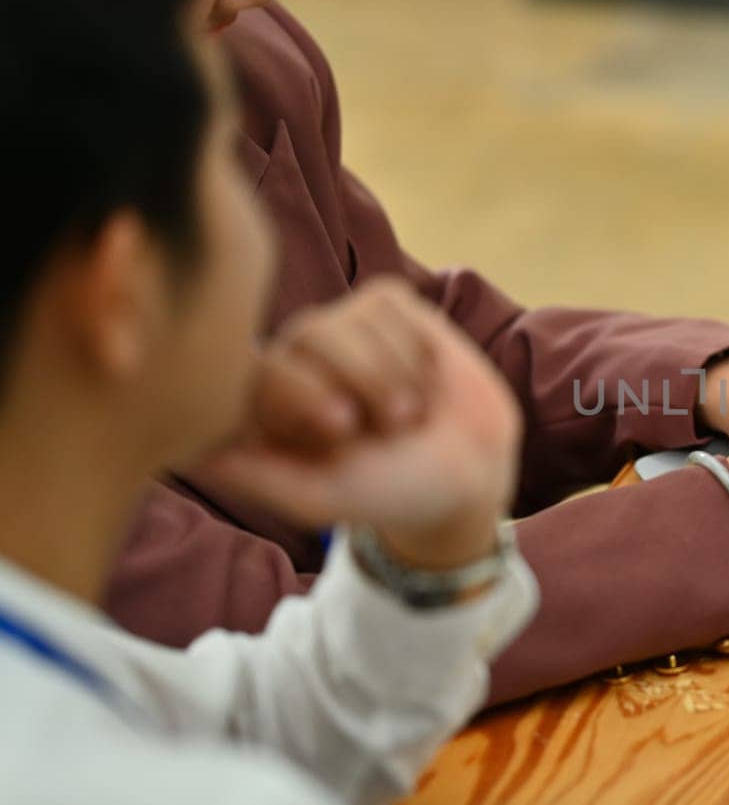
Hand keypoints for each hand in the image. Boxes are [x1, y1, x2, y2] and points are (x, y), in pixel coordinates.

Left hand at [197, 278, 521, 568]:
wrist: (468, 472)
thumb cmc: (387, 491)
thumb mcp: (319, 496)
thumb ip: (255, 472)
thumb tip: (185, 447)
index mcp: (264, 403)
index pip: (256, 370)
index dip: (303, 393)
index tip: (343, 430)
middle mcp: (293, 358)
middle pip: (309, 336)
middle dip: (361, 382)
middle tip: (386, 429)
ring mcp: (339, 328)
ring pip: (354, 322)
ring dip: (396, 376)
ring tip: (409, 415)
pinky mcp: (385, 308)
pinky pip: (392, 308)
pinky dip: (418, 351)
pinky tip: (424, 380)